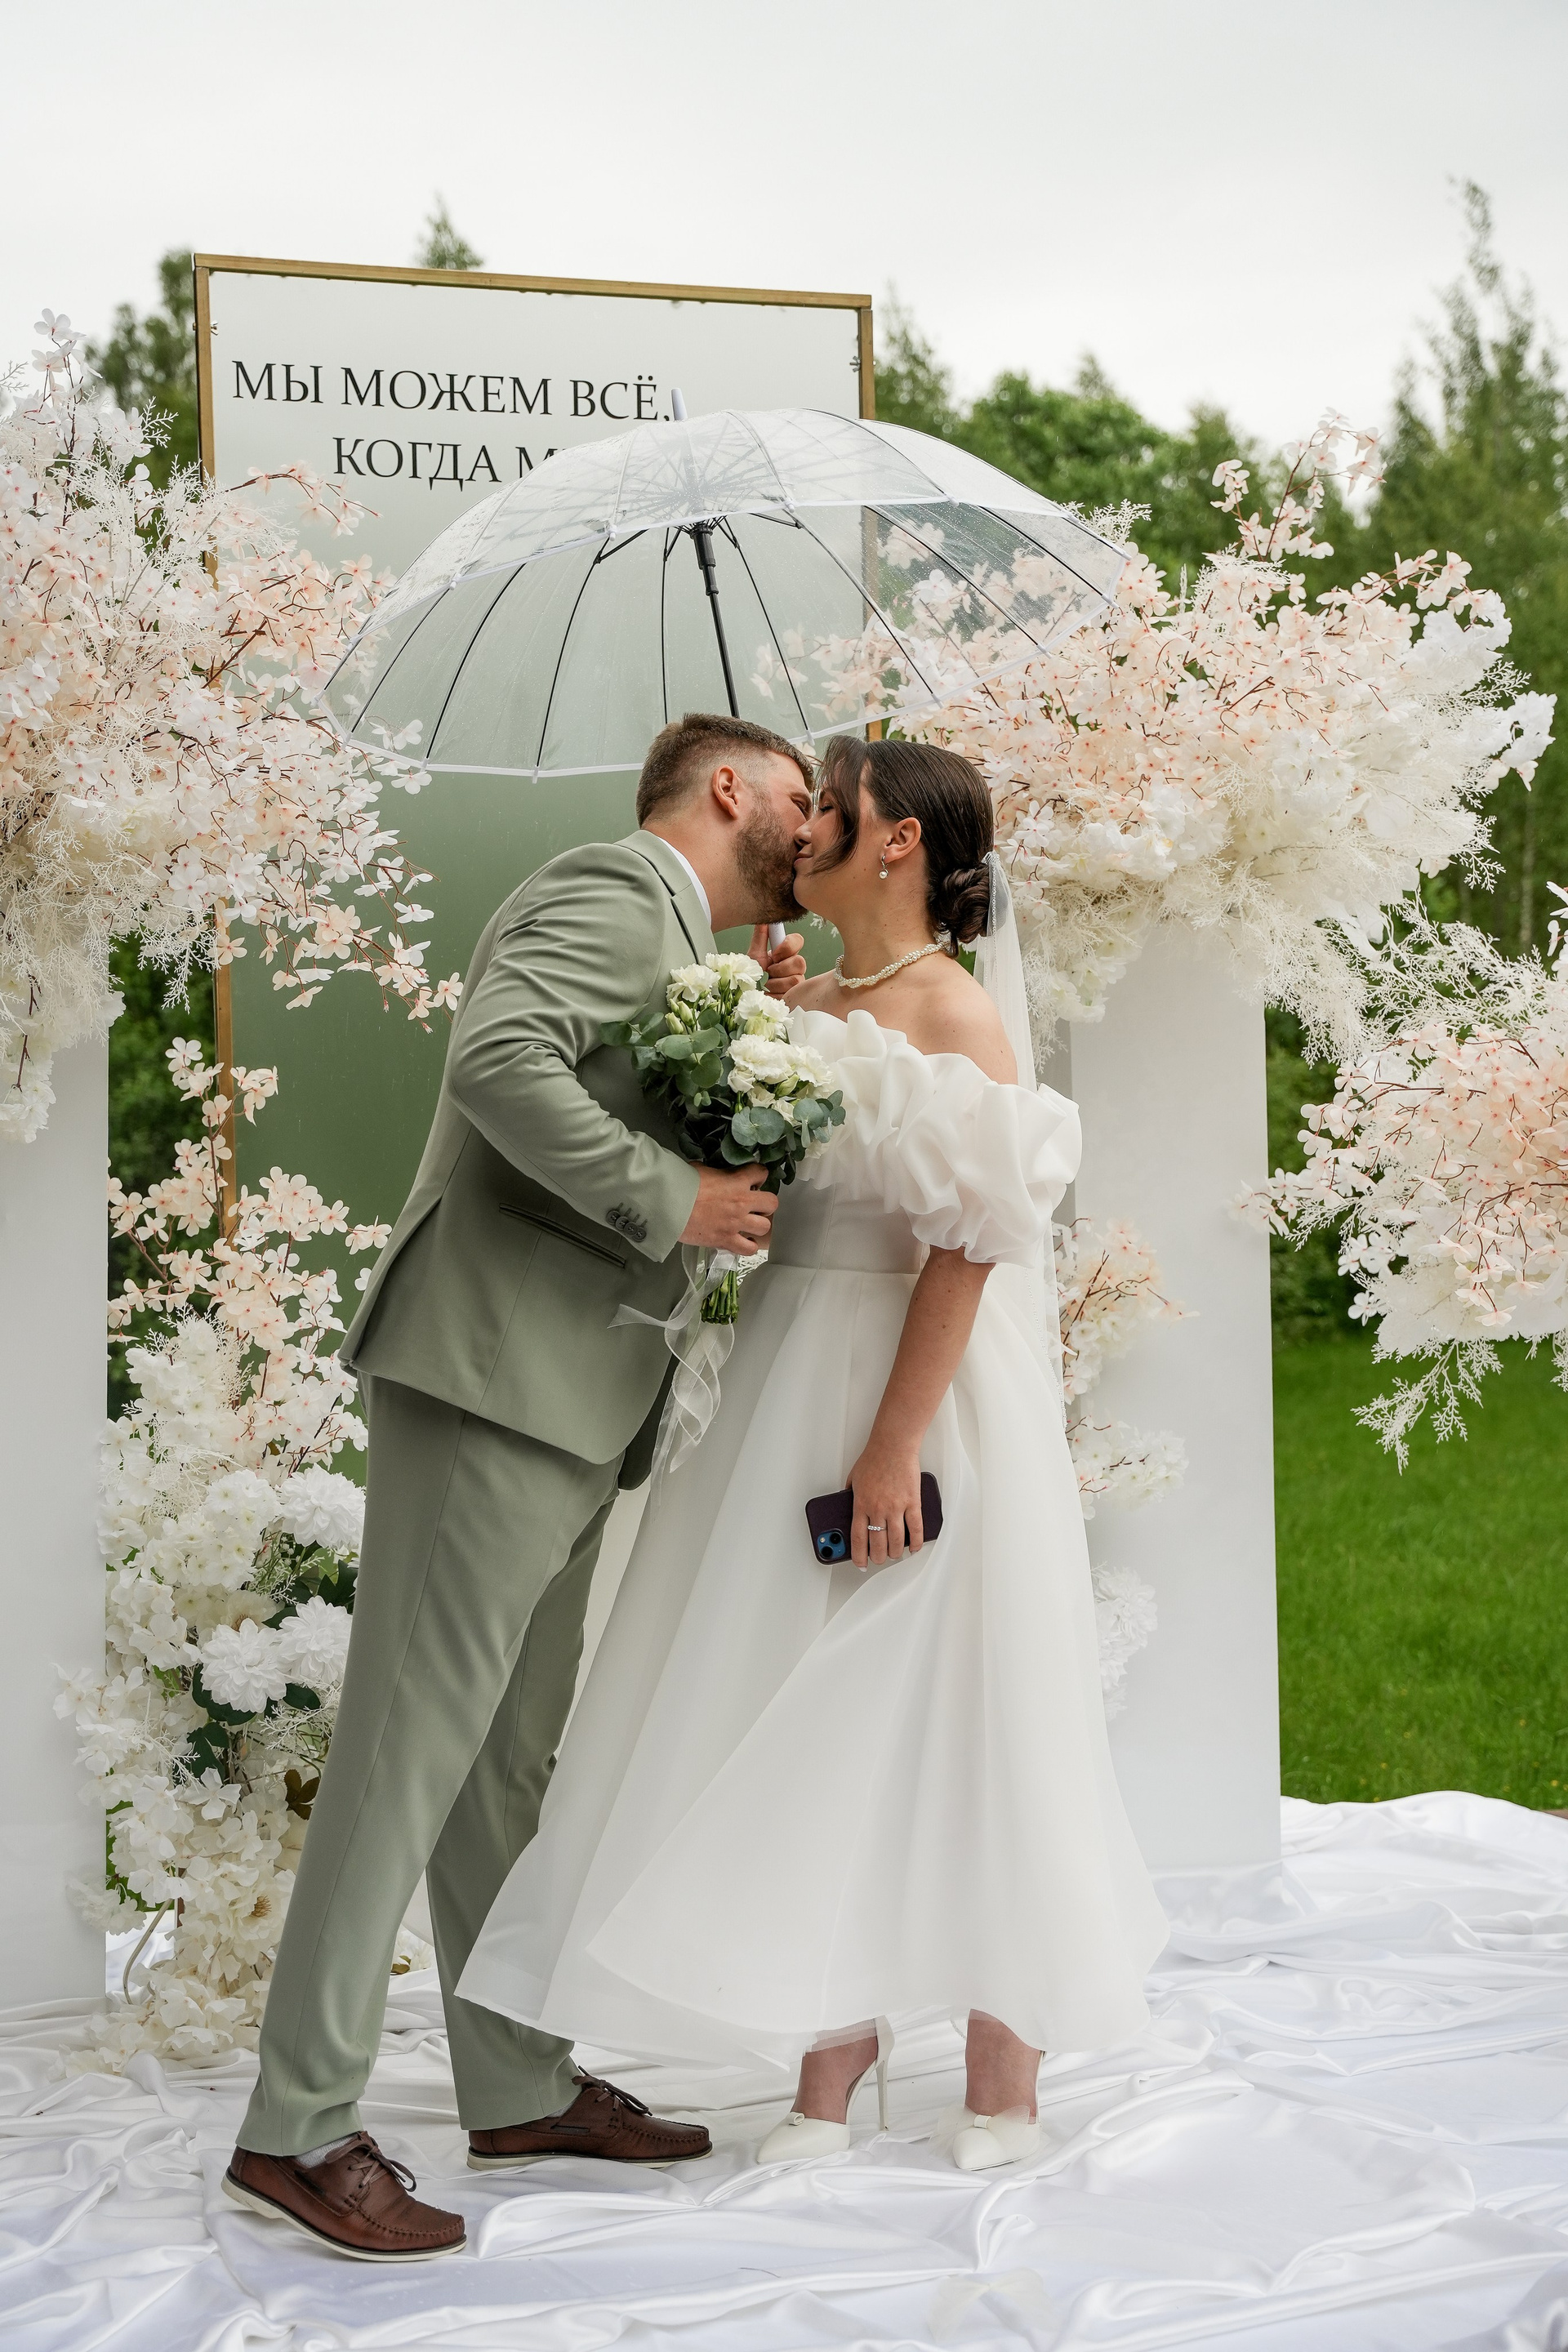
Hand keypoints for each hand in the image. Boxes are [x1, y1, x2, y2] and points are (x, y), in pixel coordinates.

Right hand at [680, 1163, 778, 1253]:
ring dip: (758, 1225)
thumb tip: (716, 1174)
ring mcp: (736, 1223)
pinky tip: (743, 1241)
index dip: (758, 1176)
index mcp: (736, 1181)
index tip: (752, 1181)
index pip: (761, 1172)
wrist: (669, 1205)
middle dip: (765, 1204)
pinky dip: (748, 1246)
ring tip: (748, 1224)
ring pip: (765, 1227)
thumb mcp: (701, 1169)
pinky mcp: (726, 1240)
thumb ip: (716, 1172)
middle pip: (772, 1203)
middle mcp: (742, 1202)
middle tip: (754, 1205)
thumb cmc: (681, 1185)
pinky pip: (749, 1249)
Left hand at [749, 924, 806, 998]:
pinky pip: (790, 993)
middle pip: (800, 961)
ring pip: (796, 979)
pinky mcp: (794, 997)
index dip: (788, 946)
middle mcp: (794, 967)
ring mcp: (797, 983)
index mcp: (786, 954)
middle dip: (780, 968)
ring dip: (775, 983)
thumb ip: (761, 937)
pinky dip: (774, 994)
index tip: (774, 954)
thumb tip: (764, 919)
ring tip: (766, 985)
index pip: (798, 940)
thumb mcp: (754, 955)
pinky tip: (769, 995)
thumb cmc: (751, 977)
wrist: (747, 997)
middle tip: (768, 972)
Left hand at [847, 1435, 924, 1569]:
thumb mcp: (853, 1478)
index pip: (858, 1539)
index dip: (859, 1556)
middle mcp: (877, 1509)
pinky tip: (914, 1548)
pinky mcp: (912, 1502)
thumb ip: (850, 1494)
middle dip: (879, 1557)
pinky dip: (915, 1542)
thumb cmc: (874, 1458)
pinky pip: (915, 1528)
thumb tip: (846, 1503)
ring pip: (896, 1540)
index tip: (861, 1564)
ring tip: (895, 1555)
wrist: (893, 1446)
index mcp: (861, 1504)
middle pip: (878, 1544)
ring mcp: (896, 1507)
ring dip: (896, 1553)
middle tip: (880, 1560)